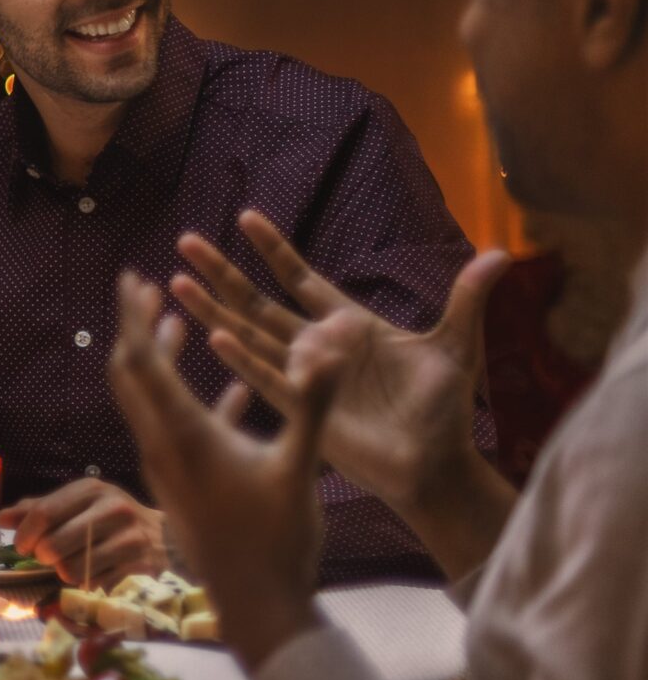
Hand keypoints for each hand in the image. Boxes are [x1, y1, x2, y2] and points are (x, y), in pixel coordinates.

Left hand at [0, 478, 166, 584]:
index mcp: (91, 490)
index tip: (22, 546)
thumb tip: (0, 518)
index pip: (44, 513)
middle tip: (49, 557)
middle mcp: (112, 510)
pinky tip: (97, 572)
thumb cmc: (109, 518)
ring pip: (71, 570)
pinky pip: (95, 584)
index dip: (25, 534)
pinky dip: (89, 583)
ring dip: (66, 573)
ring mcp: (129, 539)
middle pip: (54, 546)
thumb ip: (38, 509)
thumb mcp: (77, 504)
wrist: (164, 537)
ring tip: (76, 564)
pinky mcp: (139, 566)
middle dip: (45, 556)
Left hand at [105, 271, 324, 672]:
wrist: (258, 605)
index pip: (144, 362)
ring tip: (179, 321)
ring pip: (149, 401)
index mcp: (182, 436)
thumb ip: (311, 404)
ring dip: (160, 360)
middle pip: (132, 375)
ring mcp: (167, 468)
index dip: (135, 316)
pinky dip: (191, 399)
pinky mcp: (182, 484)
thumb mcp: (300, 467)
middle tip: (144, 288)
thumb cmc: (278, 541)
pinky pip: (176, 429)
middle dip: (137, 328)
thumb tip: (328, 347)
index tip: (131, 277)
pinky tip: (231, 390)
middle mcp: (162, 447)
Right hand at [171, 212, 516, 575]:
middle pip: (258, 300)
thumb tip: (502, 253)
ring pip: (248, 334)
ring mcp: (304, 375)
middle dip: (222, 271)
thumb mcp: (456, 346)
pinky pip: (266, 378)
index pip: (300, 277)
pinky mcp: (305, 407)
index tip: (246, 216)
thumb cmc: (444, 409)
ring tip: (177, 282)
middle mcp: (316, 345)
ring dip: (214, 309)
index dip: (274, 248)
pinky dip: (242, 358)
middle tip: (187, 240)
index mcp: (347, 325)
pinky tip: (214, 338)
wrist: (437, 463)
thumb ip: (467, 298)